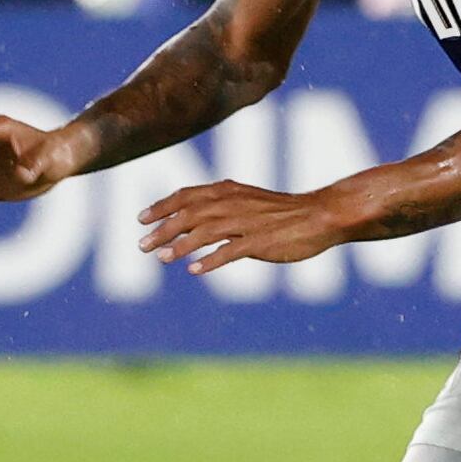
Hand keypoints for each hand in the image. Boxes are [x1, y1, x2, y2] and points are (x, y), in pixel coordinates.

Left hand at [139, 180, 341, 273]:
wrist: (320, 215)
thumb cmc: (283, 212)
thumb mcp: (248, 201)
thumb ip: (221, 208)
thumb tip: (193, 223)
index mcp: (228, 191)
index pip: (186, 195)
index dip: (161, 206)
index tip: (141, 219)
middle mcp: (233, 203)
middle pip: (189, 214)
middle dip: (162, 229)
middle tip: (141, 246)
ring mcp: (246, 222)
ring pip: (204, 231)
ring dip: (180, 245)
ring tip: (162, 258)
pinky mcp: (260, 242)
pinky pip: (230, 251)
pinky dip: (210, 260)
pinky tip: (195, 270)